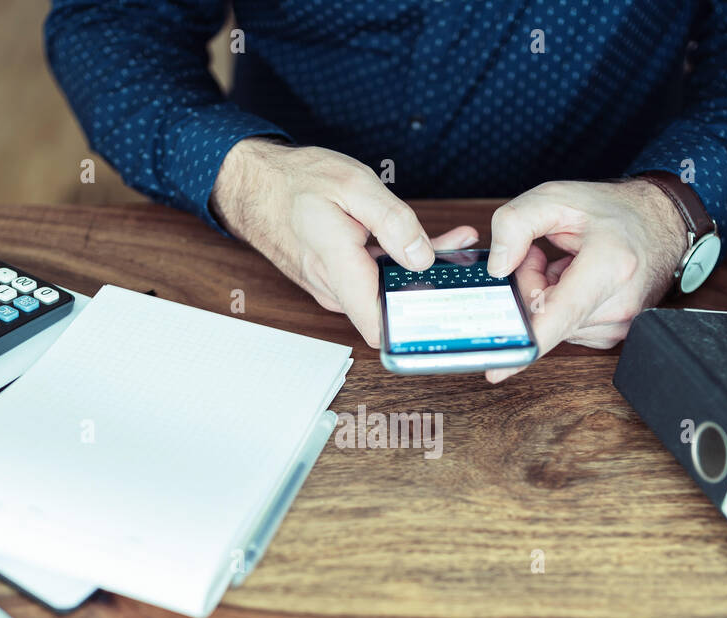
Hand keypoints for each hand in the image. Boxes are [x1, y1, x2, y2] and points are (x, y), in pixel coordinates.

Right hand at [211, 137, 477, 345]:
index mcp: (338, 269)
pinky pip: (375, 279)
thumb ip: (392, 222)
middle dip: (433, 287)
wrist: (258, 183)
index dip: (416, 327)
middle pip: (393, 306)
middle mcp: (335, 288)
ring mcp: (336, 286)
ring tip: (458, 242)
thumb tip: (422, 257)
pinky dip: (402, 262)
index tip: (449, 309)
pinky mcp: (339, 278)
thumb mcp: (353, 186)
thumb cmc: (299, 181)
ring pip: (387, 291)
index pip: (380, 327)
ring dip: (422, 271)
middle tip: (468, 258)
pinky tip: (429, 241)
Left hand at [484, 179, 689, 382]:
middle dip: (529, 287)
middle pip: (543, 318)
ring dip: (546, 297)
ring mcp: (619, 325)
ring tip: (567, 265)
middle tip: (540, 255)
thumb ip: (515, 224)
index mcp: (609, 266)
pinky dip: (561, 307)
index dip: (526, 345)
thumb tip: (497, 268)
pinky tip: (576, 282)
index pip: (559, 316)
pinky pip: (565, 329)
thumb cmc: (614, 211)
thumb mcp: (557, 197)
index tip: (496, 370)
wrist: (660, 223)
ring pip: (551, 326)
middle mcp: (618, 304)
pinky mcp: (614, 335)